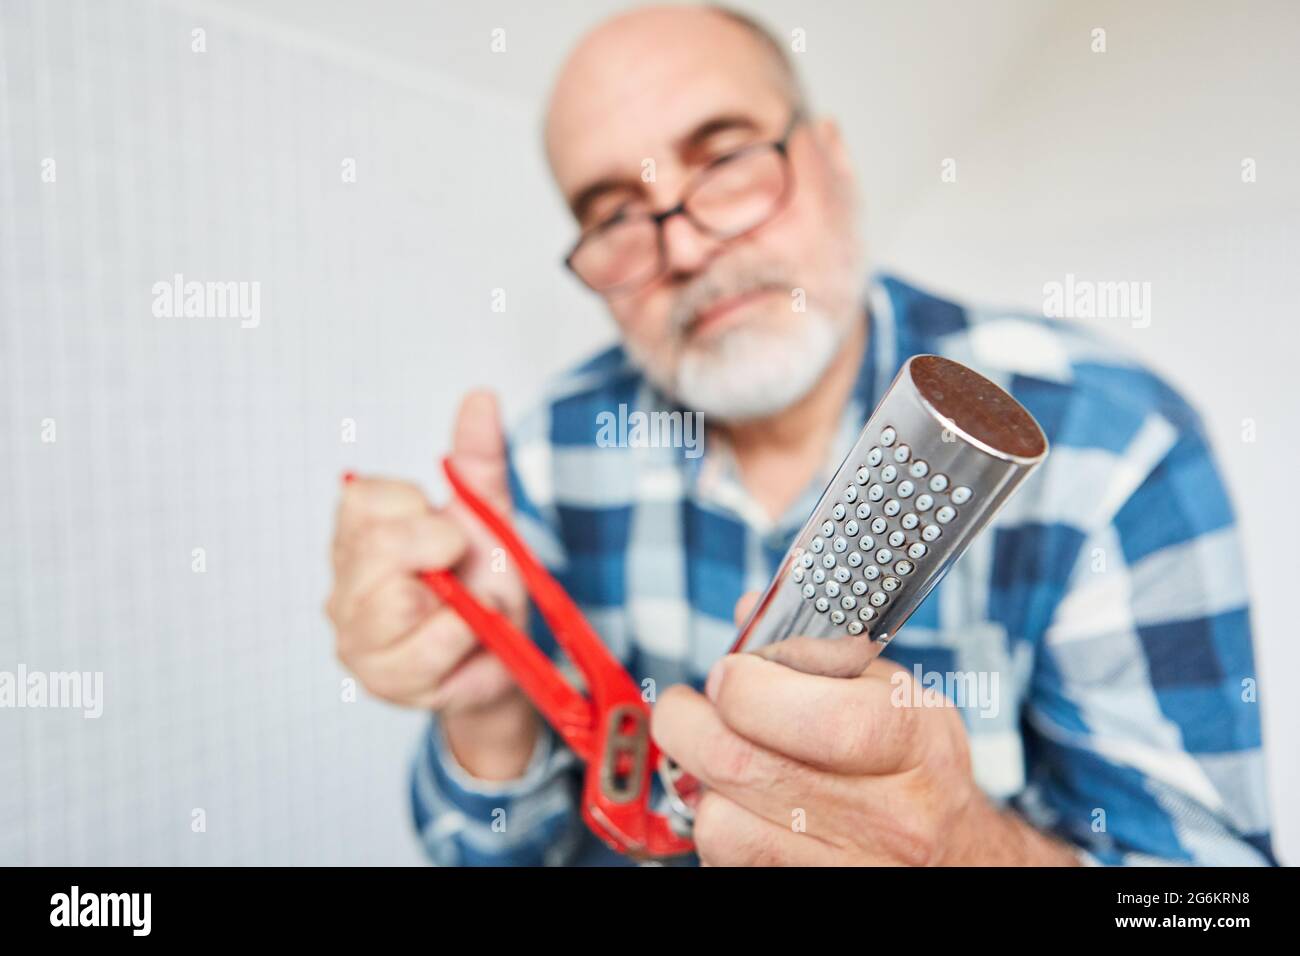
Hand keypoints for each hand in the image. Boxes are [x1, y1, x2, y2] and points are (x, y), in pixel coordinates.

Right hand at [325, 390, 537, 777]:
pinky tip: (470, 639)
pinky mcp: (380, 680)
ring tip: (468, 607)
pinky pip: (425, 649)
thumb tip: (481, 395)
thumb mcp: (486, 512)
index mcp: (358, 532)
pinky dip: (465, 638)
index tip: (446, 529)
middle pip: (377, 548)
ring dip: (457, 601)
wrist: (509, 651)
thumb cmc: (484, 579)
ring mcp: (355, 636)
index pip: (362, 499)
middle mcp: (343, 583)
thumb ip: (478, 458)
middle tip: (461, 564)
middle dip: (440, 549)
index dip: (418, 509)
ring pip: (396, 603)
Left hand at [651, 594, 1078, 865]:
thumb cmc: (916, 766)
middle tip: (686, 708)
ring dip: (704, 786)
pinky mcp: (815, 896)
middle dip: (689, 724)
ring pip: (722, 823)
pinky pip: (728, 863)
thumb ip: (818, 651)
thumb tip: (747, 614)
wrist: (960, 857)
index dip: (747, 686)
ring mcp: (852, 870)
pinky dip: (722, 830)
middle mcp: (891, 816)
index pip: (816, 716)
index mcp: (913, 740)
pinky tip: (745, 809)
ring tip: (723, 764)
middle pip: (744, 765)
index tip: (728, 673)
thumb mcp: (893, 693)